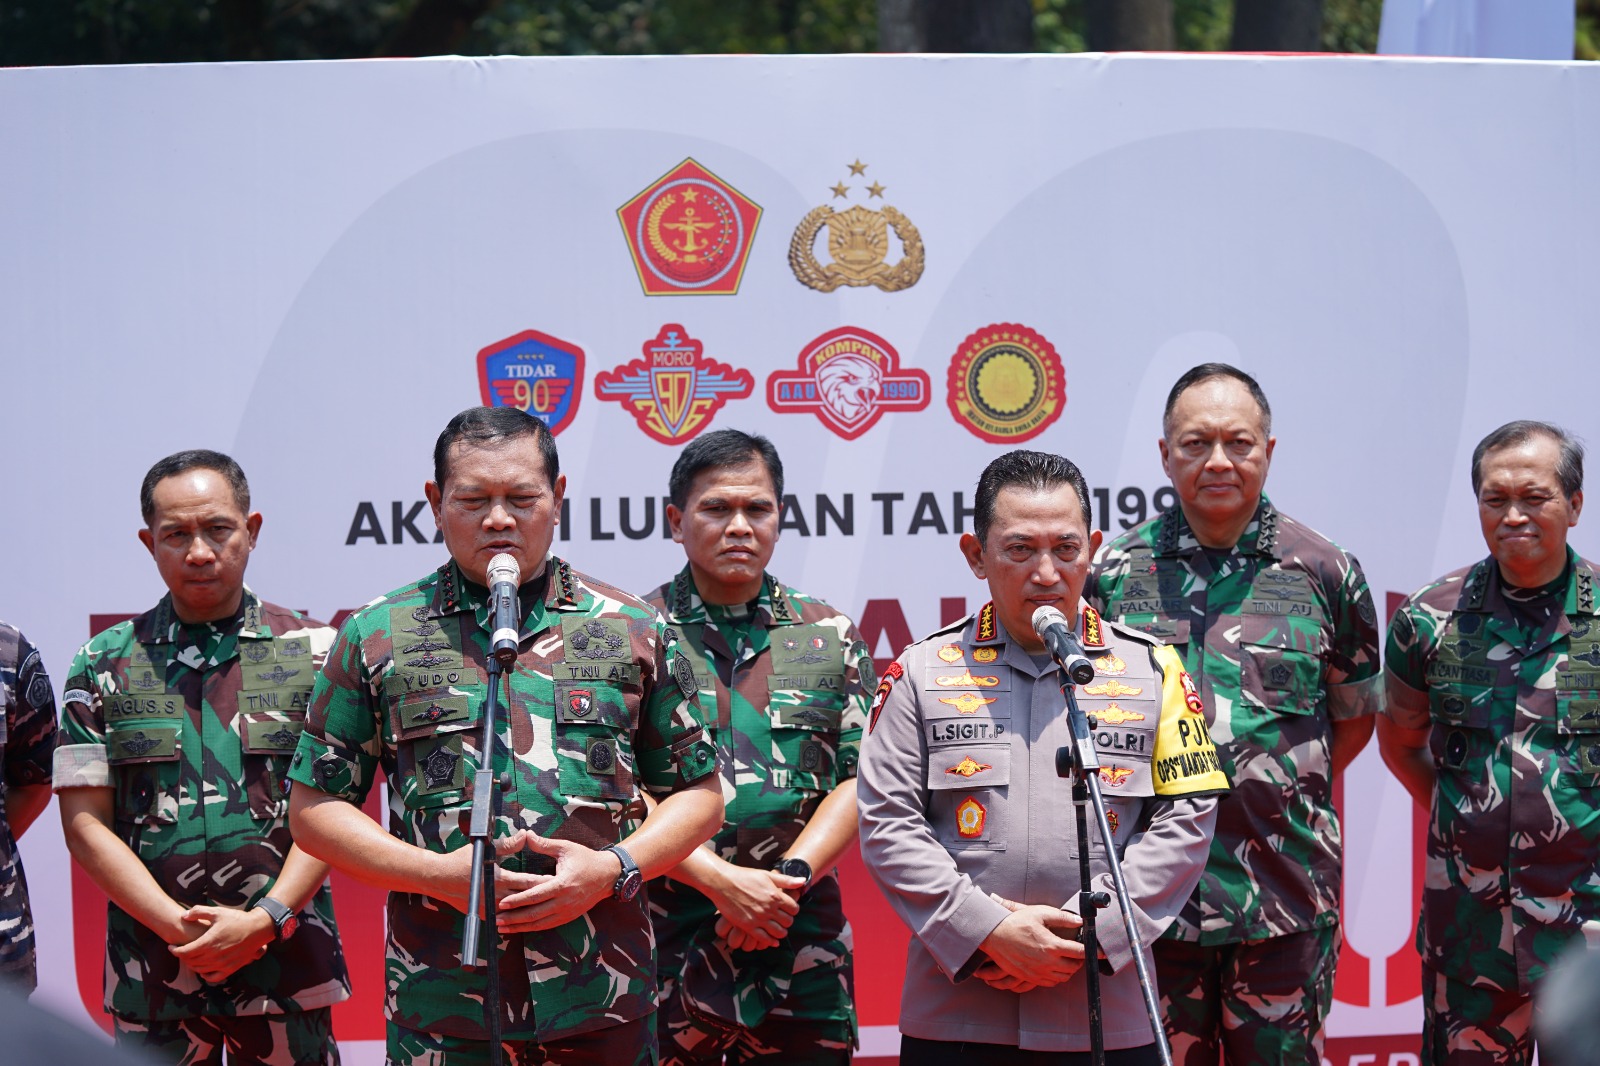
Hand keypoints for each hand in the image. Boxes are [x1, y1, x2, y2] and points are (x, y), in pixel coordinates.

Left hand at [169, 906, 275, 983]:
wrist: (258, 929)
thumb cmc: (237, 919)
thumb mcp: (217, 912)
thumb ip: (199, 912)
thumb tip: (184, 916)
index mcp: (209, 942)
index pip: (185, 952)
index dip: (175, 950)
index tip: (171, 947)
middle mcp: (214, 955)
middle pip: (190, 961)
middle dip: (182, 957)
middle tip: (180, 950)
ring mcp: (222, 964)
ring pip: (199, 969)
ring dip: (191, 964)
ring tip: (190, 957)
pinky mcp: (230, 968)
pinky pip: (212, 977)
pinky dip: (204, 974)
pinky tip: (202, 968)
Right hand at [431, 833, 549, 916]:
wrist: (439, 879)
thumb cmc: (461, 861)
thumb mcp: (485, 849)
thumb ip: (508, 844)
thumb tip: (526, 834)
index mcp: (498, 879)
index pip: (527, 881)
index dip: (543, 881)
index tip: (557, 880)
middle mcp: (495, 896)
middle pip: (524, 898)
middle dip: (541, 896)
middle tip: (558, 894)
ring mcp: (488, 908)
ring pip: (515, 911)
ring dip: (529, 908)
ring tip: (545, 906)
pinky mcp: (482, 915)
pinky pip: (502, 917)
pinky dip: (514, 916)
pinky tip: (526, 916)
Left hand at [494, 834, 619, 932]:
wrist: (608, 875)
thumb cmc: (586, 860)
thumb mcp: (566, 848)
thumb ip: (544, 844)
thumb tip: (526, 834)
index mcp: (562, 884)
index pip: (535, 895)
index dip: (518, 900)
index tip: (502, 903)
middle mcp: (564, 901)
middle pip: (535, 914)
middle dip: (514, 918)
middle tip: (496, 920)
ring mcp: (567, 912)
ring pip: (540, 924)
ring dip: (520, 927)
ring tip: (503, 928)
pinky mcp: (569, 917)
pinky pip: (548, 925)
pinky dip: (533, 928)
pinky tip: (521, 928)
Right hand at [706, 864, 804, 949]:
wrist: (723, 882)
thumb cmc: (745, 876)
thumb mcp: (767, 875)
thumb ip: (786, 880)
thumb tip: (803, 881)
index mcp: (775, 895)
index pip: (794, 909)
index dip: (793, 910)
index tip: (789, 909)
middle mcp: (769, 908)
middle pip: (788, 922)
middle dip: (788, 921)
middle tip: (783, 919)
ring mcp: (759, 918)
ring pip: (779, 932)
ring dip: (781, 932)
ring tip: (779, 929)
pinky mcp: (748, 926)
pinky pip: (764, 938)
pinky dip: (771, 942)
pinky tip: (773, 941)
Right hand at [975, 895, 1084, 989]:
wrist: (993, 935)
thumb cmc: (1015, 922)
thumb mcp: (1039, 913)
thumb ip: (1062, 918)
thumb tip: (1080, 921)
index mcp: (1052, 945)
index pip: (1080, 952)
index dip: (1093, 951)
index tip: (1101, 952)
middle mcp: (1047, 962)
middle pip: (1074, 967)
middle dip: (1080, 960)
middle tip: (1078, 952)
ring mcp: (1038, 972)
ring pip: (1063, 977)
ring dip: (1069, 970)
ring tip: (1067, 959)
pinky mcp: (1030, 977)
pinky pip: (1050, 983)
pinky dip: (1057, 977)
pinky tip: (1054, 967)